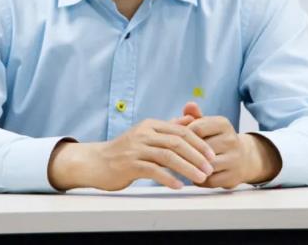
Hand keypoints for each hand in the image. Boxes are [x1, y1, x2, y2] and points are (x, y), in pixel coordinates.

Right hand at [48, 118, 216, 190]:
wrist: (95, 162)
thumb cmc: (124, 151)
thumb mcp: (146, 135)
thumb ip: (167, 129)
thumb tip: (189, 121)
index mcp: (151, 125)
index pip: (181, 131)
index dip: (199, 142)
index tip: (211, 155)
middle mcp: (144, 134)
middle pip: (177, 142)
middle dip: (197, 156)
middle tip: (210, 168)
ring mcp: (136, 149)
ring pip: (168, 156)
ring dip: (187, 168)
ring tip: (200, 178)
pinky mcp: (129, 164)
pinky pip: (153, 170)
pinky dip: (168, 178)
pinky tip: (178, 186)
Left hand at [174, 102, 281, 188]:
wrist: (243, 159)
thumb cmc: (217, 139)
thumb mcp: (207, 125)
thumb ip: (194, 116)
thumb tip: (188, 105)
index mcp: (223, 124)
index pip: (197, 127)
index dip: (183, 136)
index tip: (176, 141)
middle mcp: (231, 140)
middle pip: (200, 147)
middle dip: (186, 153)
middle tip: (175, 156)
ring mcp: (234, 159)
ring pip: (204, 165)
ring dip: (192, 167)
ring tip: (183, 166)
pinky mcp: (233, 177)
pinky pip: (209, 180)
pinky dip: (199, 180)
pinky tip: (195, 175)